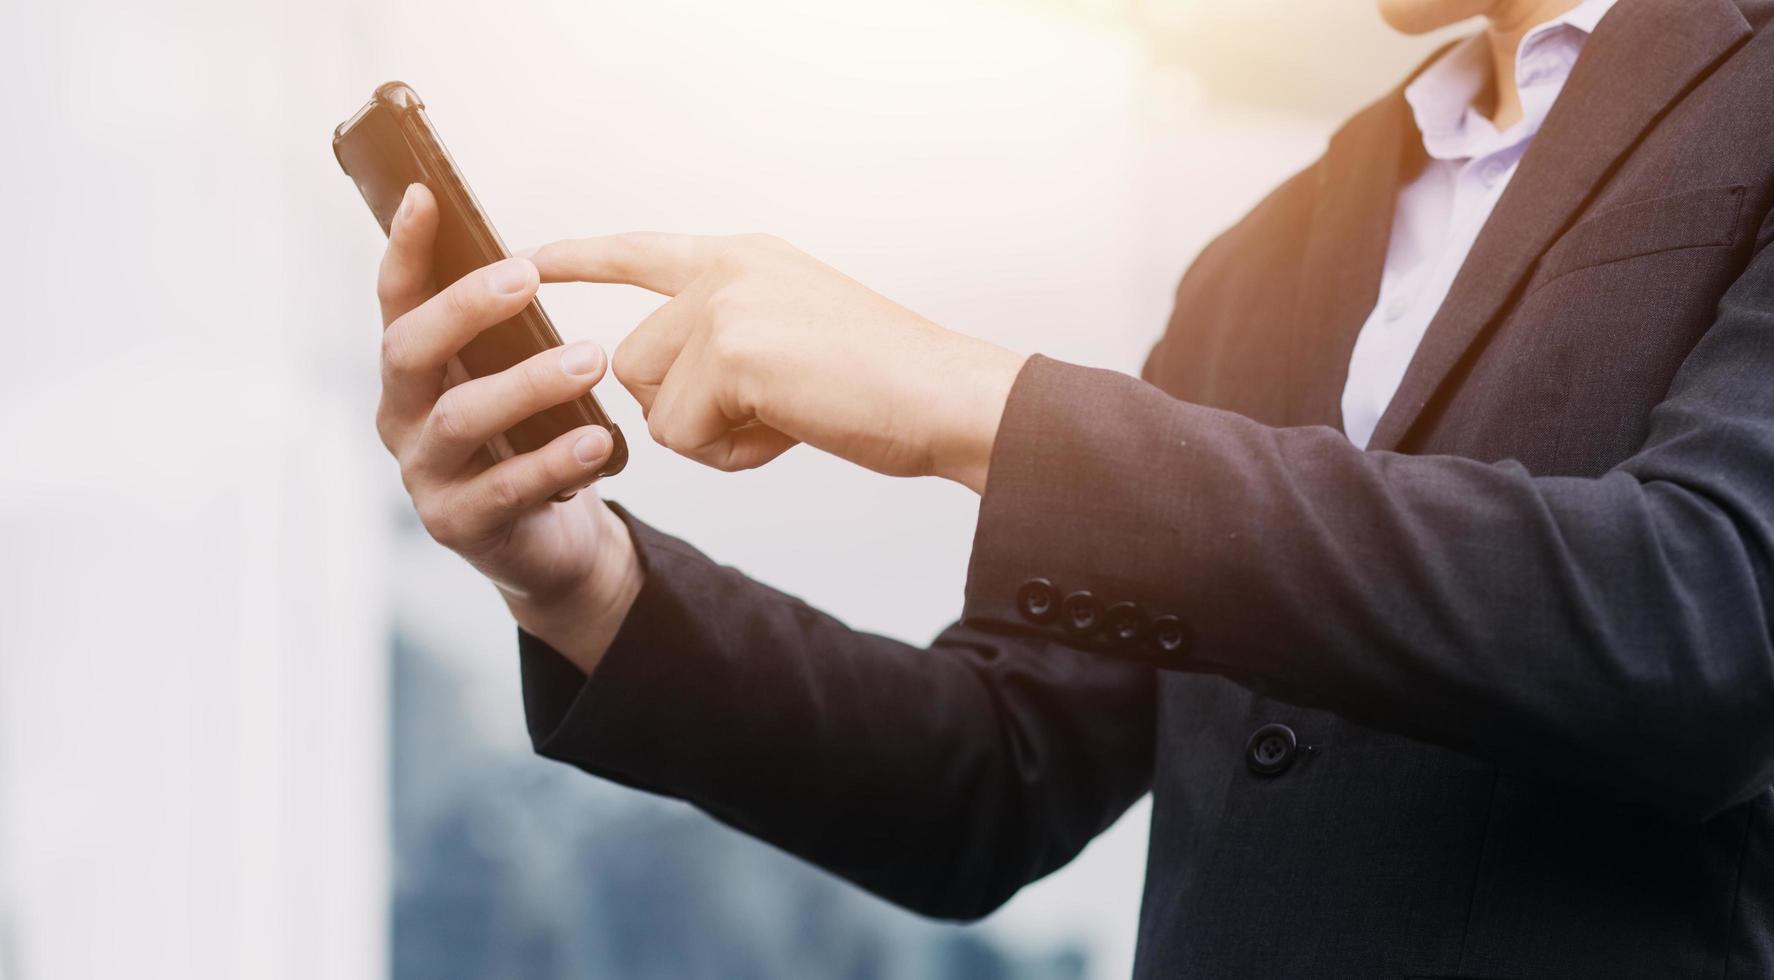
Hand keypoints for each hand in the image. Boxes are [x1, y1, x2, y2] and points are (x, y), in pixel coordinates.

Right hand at [376, 184, 641, 673]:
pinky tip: (597, 441)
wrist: (554, 540)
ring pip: (461, 417)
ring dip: (528, 383)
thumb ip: (510, 328)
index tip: (427, 195)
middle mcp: (403, 414)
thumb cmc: (533, 438)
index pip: (398, 299)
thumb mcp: (516, 374)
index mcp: (414, 368)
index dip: (406, 248)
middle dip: (464, 309)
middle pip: (411, 351)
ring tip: (592, 360)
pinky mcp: (457, 523)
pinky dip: (553, 461)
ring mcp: (423, 472)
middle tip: (528, 278)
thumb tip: (528, 255)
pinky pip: (504, 488)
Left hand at [529, 233, 1026, 491]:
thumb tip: (659, 397)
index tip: (524, 262)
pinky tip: (790, 430)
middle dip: (688, 410)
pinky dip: (732, 455)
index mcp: (744, 258)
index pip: (638, 253)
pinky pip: (682, 434)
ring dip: (711, 435)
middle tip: (776, 410)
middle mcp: (726, 267)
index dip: (577, 261)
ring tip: (789, 417)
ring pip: (653, 402)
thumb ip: (725, 344)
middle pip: (635, 362)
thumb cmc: (885, 388)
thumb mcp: (794, 340)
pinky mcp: (728, 349)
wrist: (948, 398)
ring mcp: (724, 303)